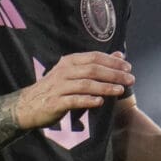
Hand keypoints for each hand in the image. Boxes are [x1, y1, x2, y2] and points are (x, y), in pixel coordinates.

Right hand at [16, 51, 133, 128]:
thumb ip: (96, 64)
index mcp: (69, 62)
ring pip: (85, 84)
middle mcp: (64, 72)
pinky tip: (100, 102)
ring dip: (104, 87)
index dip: (112, 62)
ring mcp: (59, 87)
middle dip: (113, 74)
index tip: (128, 68)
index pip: (94, 57)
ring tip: (120, 90)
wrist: (29, 105)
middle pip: (92, 70)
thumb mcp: (74, 73)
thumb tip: (120, 55)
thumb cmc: (57, 88)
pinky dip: (88, 100)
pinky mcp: (56, 102)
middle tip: (130, 80)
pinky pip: (74, 100)